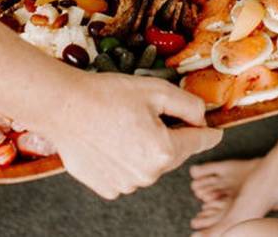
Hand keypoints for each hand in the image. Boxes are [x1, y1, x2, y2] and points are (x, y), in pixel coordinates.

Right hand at [37, 72, 222, 199]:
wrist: (62, 107)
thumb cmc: (106, 95)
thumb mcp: (156, 90)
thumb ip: (190, 105)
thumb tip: (203, 119)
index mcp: (164, 151)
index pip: (201, 141)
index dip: (208, 131)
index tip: (215, 130)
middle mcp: (148, 175)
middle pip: (174, 153)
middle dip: (169, 135)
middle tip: (146, 113)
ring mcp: (127, 185)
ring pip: (150, 165)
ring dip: (145, 148)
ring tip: (122, 125)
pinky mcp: (108, 188)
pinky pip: (128, 174)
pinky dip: (125, 160)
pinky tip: (110, 141)